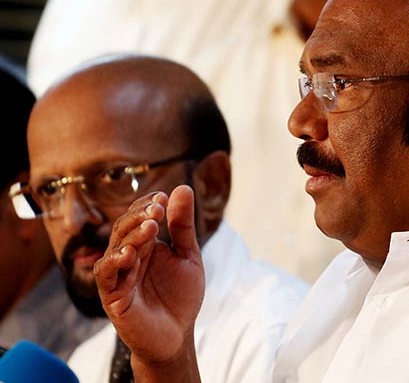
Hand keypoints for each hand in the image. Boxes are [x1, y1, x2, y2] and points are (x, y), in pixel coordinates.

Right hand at [94, 185, 204, 368]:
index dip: (148, 205)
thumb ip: (183, 226)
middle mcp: (129, 256)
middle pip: (125, 228)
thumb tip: (182, 188)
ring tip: (151, 226)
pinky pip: (106, 274)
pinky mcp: (113, 296)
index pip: (139, 217)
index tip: (163, 197)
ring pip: (115, 247)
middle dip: (140, 216)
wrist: (177, 335)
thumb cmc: (181, 296)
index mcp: (146, 245)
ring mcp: (119, 275)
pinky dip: (115, 261)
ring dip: (132, 235)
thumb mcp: (188, 256)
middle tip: (158, 209)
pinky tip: (130, 253)